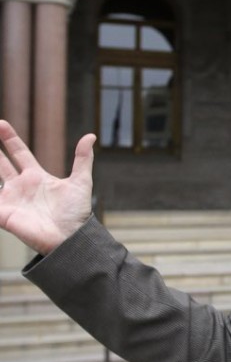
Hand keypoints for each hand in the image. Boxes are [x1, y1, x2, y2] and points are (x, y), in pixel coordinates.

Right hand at [0, 120, 95, 254]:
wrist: (70, 237)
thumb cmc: (76, 212)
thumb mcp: (81, 181)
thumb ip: (82, 159)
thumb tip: (91, 135)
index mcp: (37, 176)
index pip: (19, 153)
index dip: (10, 139)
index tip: (1, 123)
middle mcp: (21, 186)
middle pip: (0, 164)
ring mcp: (10, 199)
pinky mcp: (3, 214)